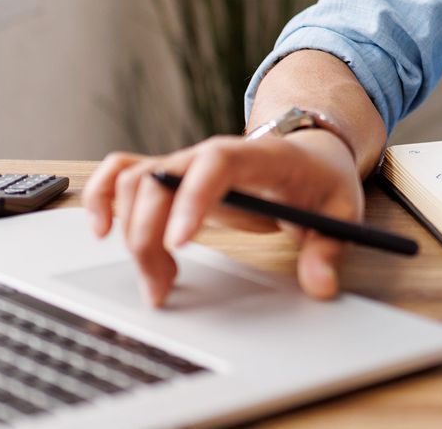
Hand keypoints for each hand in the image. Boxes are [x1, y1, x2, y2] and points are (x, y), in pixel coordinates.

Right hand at [82, 130, 363, 306]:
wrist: (309, 154)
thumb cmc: (320, 179)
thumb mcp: (340, 210)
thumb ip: (328, 249)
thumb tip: (321, 285)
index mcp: (256, 156)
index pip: (216, 164)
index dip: (191, 199)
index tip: (178, 243)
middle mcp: (211, 154)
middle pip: (161, 179)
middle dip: (149, 236)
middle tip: (161, 287)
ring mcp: (187, 163)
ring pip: (136, 183)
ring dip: (130, 233)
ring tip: (156, 280)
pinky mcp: (171, 176)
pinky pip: (122, 172)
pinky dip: (102, 196)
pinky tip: (101, 230)